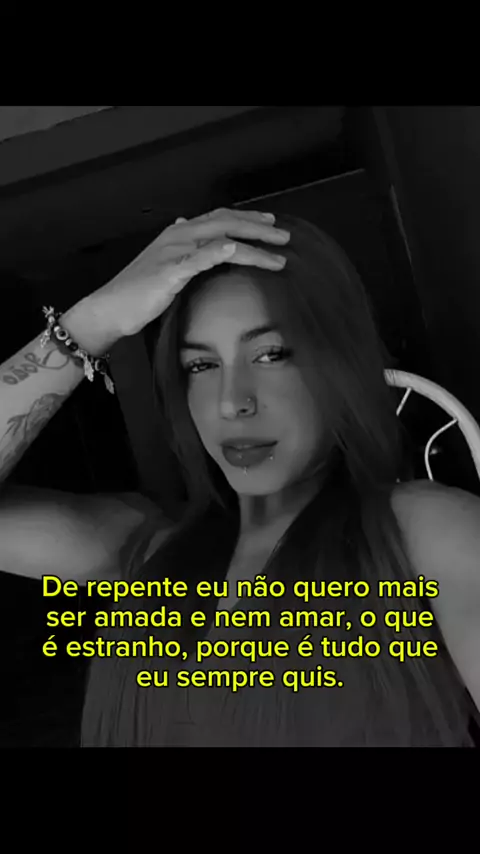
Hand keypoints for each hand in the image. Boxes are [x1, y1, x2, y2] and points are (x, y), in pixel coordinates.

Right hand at [80, 208, 289, 340]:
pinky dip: (218, 251)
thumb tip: (187, 226)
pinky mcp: (170, 272)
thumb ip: (179, 248)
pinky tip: (235, 250)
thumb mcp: (163, 265)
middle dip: (259, 229)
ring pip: (221, 239)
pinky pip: (198, 258)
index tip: (270, 224)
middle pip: (226, 223)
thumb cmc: (136, 293)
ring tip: (277, 254)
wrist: (110, 309)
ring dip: (252, 244)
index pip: (219, 218)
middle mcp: (178, 236)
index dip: (247, 218)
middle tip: (284, 237)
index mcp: (179, 233)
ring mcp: (174, 252)